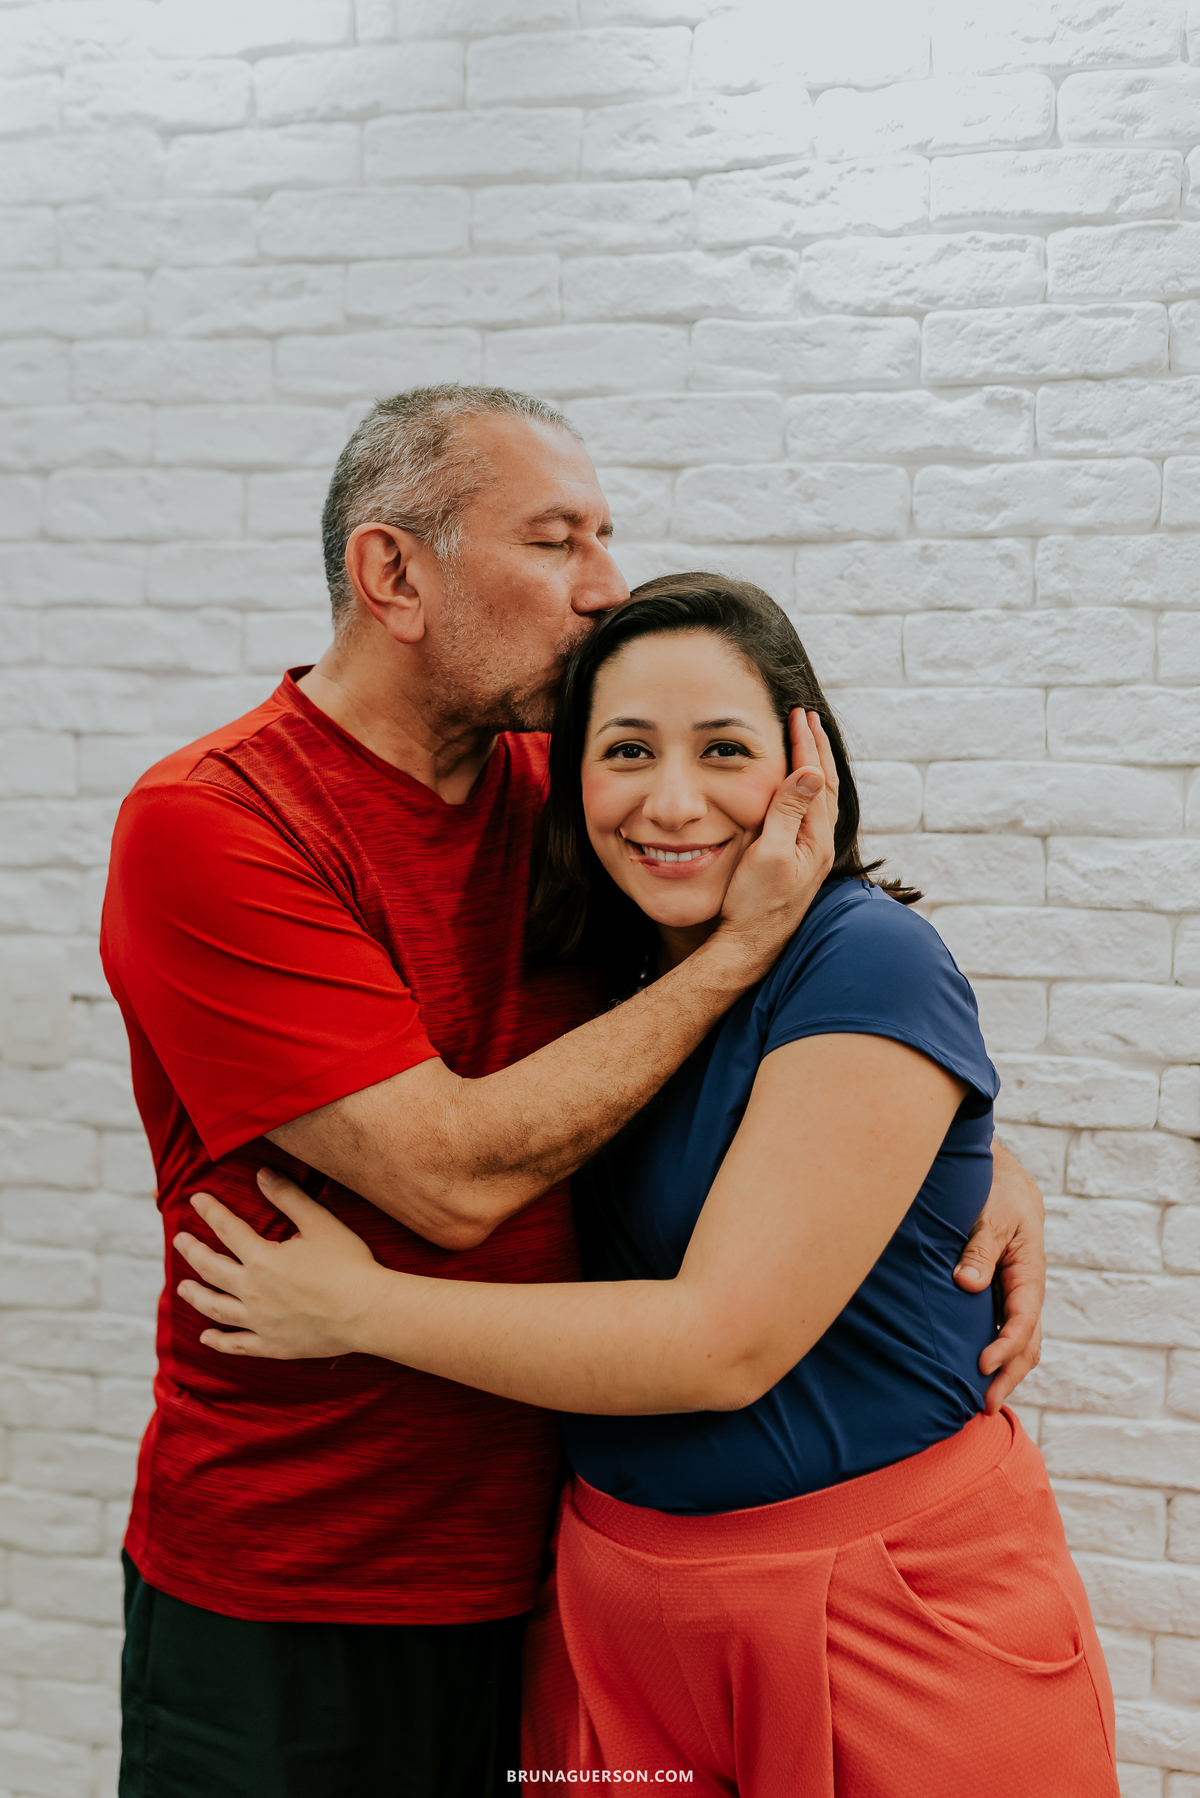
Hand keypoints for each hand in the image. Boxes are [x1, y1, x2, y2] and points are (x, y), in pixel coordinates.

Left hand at [174, 1168, 386, 1358]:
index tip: (196, 1200)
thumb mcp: (319, 1222)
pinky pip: (237, 1345)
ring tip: (182, 1288)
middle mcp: (252, 1291)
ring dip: (196, 1296)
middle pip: (212, 1269)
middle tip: (179, 1241)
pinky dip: (219, 1341)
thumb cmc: (348, 1264)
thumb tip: (262, 1173)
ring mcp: (259, 1322)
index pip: (227, 1229)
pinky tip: (206, 1336)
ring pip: (216, 1308)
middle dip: (193, 1251)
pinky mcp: (272, 1345)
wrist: (366, 1311)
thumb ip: (288, 1197)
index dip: (211, 1211)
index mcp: (262, 1259)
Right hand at [714, 710, 837, 980]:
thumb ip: (788, 813)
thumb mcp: (769, 855)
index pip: (816, 779)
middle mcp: (819, 844)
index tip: (799, 715)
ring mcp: (811, 854)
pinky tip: (798, 789)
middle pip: (825, 785)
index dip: (807, 745)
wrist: (751, 945)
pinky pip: (809, 813)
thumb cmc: (756, 904)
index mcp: (815, 837)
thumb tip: (811, 771)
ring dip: (814, 766)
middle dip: (816, 748)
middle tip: (807, 717)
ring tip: (807, 743)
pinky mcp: (799, 862)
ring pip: (820, 799)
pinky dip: (805, 789)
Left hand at [954, 1141, 1044, 1413]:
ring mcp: (1014, 1296)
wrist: (1004, 1180)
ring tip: (979, 1403)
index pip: (1022, 1320)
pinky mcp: (999, 1295)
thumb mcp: (991, 1216)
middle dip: (1008, 1376)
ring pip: (1018, 1343)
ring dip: (1004, 1373)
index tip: (981, 1366)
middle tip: (982, 1405)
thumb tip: (967, 1284)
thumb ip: (979, 1249)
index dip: (1004, 1346)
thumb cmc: (998, 1194)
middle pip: (1026, 1343)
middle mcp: (1026, 1291)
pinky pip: (1002, 1330)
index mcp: (1029, 1273)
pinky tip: (971, 1372)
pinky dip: (994, 1354)